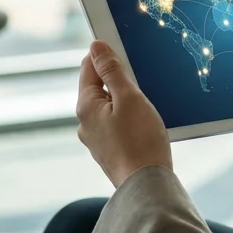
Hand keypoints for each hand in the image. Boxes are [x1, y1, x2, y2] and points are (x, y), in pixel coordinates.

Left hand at [76, 40, 172, 187]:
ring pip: (109, 107)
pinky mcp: (108, 151)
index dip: (106, 56)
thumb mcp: (129, 97)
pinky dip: (128, 119)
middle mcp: (85, 123)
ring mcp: (96, 139)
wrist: (147, 185)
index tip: (126, 53)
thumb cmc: (141, 141)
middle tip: (142, 85)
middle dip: (119, 81)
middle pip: (99, 88)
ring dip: (125, 102)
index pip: (89, 68)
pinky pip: (115, 125)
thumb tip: (96, 46)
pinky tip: (144, 126)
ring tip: (146, 110)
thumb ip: (112, 70)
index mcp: (86, 106)